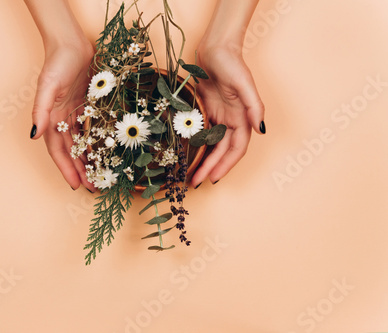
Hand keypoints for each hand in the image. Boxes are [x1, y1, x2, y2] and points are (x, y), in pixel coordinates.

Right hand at [30, 41, 96, 190]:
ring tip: (99, 177)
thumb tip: (35, 135)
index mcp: (51, 118)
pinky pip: (90, 131)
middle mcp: (61, 120)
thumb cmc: (57, 62)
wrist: (71, 44)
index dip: (66, 168)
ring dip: (88, 161)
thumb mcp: (47, 86)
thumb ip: (40, 110)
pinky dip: (95, 144)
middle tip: (93, 188)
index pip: (58, 150)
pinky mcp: (86, 108)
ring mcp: (74, 115)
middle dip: (80, 171)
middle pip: (71, 152)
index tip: (76, 185)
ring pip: (81, 144)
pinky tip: (104, 155)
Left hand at [191, 45, 264, 185]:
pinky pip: (201, 134)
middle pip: (221, 152)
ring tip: (190, 176)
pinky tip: (187, 155)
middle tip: (195, 183)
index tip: (213, 179)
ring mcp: (218, 117)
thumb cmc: (232, 64)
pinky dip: (196, 146)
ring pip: (211, 146)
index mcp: (242, 119)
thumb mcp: (245, 84)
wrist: (215, 49)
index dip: (226, 165)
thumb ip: (254, 107)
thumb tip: (261, 130)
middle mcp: (230, 121)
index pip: (235, 150)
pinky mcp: (205, 111)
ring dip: (203, 161)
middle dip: (210, 168)